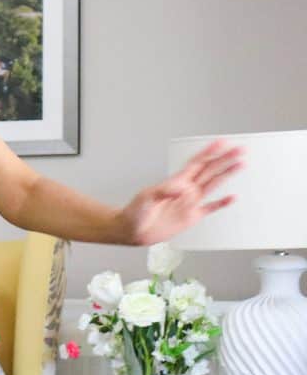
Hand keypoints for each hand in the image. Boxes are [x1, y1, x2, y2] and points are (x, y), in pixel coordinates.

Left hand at [118, 140, 243, 246]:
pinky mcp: (192, 216)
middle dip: (224, 159)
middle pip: (209, 170)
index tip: (220, 142)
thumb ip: (163, 191)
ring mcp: (190, 202)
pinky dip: (221, 203)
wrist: (133, 231)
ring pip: (213, 184)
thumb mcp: (147, 198)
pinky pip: (210, 208)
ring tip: (240, 164)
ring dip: (227, 174)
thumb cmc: (136, 212)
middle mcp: (185, 190)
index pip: (196, 163)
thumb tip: (180, 189)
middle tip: (239, 149)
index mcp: (175, 182)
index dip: (208, 152)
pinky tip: (232, 197)